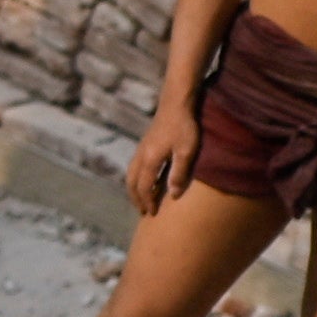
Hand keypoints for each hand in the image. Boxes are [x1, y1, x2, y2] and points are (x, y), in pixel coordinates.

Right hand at [128, 101, 196, 215]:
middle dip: (136, 198)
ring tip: (140, 198)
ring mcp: (141, 148)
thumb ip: (179, 173)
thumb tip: (173, 195)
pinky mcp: (145, 143)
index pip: (144, 187)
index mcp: (150, 160)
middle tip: (142, 211)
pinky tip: (144, 178)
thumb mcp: (186, 151)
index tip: (152, 214)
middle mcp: (141, 155)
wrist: (176, 102)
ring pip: (130, 173)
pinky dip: (135, 178)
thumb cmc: (184, 126)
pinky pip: (134, 165)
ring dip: (133, 188)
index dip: (147, 202)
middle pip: (132, 182)